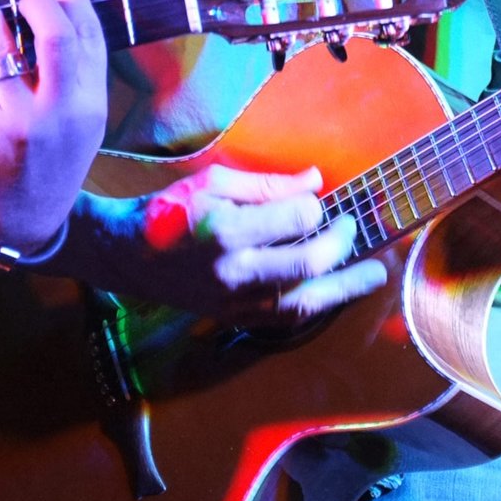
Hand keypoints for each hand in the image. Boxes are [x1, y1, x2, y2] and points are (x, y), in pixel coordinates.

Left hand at [0, 0, 108, 253]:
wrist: (17, 219)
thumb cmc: (48, 159)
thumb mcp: (80, 123)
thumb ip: (76, 75)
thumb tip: (56, 8)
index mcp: (92, 106)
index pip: (91, 37)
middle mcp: (62, 114)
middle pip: (57, 38)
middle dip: (38, 3)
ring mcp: (21, 122)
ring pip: (4, 49)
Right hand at [99, 164, 387, 323]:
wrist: (125, 256)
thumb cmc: (166, 211)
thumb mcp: (210, 183)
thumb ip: (264, 185)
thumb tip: (315, 182)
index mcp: (226, 231)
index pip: (295, 218)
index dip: (313, 206)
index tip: (314, 200)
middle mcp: (235, 271)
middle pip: (308, 264)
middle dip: (341, 243)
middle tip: (352, 227)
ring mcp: (235, 302)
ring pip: (304, 301)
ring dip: (345, 287)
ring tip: (375, 273)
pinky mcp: (234, 318)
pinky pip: (286, 318)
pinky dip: (315, 304)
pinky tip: (334, 291)